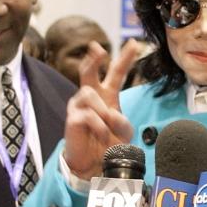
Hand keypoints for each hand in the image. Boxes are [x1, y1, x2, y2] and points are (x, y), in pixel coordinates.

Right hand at [63, 40, 142, 178]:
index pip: (116, 73)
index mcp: (107, 96)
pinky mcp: (72, 119)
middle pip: (89, 71)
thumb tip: (111, 113)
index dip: (125, 58)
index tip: (134, 43)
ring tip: (106, 126)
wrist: (94, 164)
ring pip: (89, 93)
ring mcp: (79, 107)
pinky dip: (98, 125)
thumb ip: (122, 121)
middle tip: (99, 50)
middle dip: (94, 59)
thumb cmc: (108, 143)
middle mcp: (91, 97)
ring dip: (102, 110)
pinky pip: (87, 115)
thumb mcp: (124, 131)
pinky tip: (100, 134)